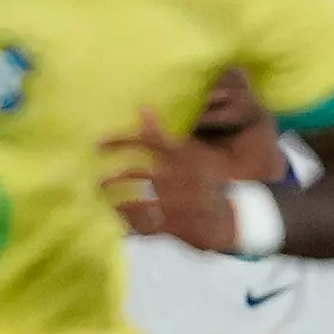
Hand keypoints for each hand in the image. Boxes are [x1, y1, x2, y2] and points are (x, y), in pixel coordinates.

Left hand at [102, 108, 241, 250]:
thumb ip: (164, 135)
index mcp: (186, 156)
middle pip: (137, 174)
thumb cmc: (207, 182)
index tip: (96, 143)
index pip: (149, 141)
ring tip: (106, 200)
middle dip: (114, 178)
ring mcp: (181, 202)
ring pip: (137, 201)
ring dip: (117, 201)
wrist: (238, 216)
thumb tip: (143, 108)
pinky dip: (130, 223)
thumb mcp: (194, 154)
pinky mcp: (180, 225)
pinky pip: (146, 225)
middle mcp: (182, 177)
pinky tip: (120, 220)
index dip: (121, 140)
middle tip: (98, 180)